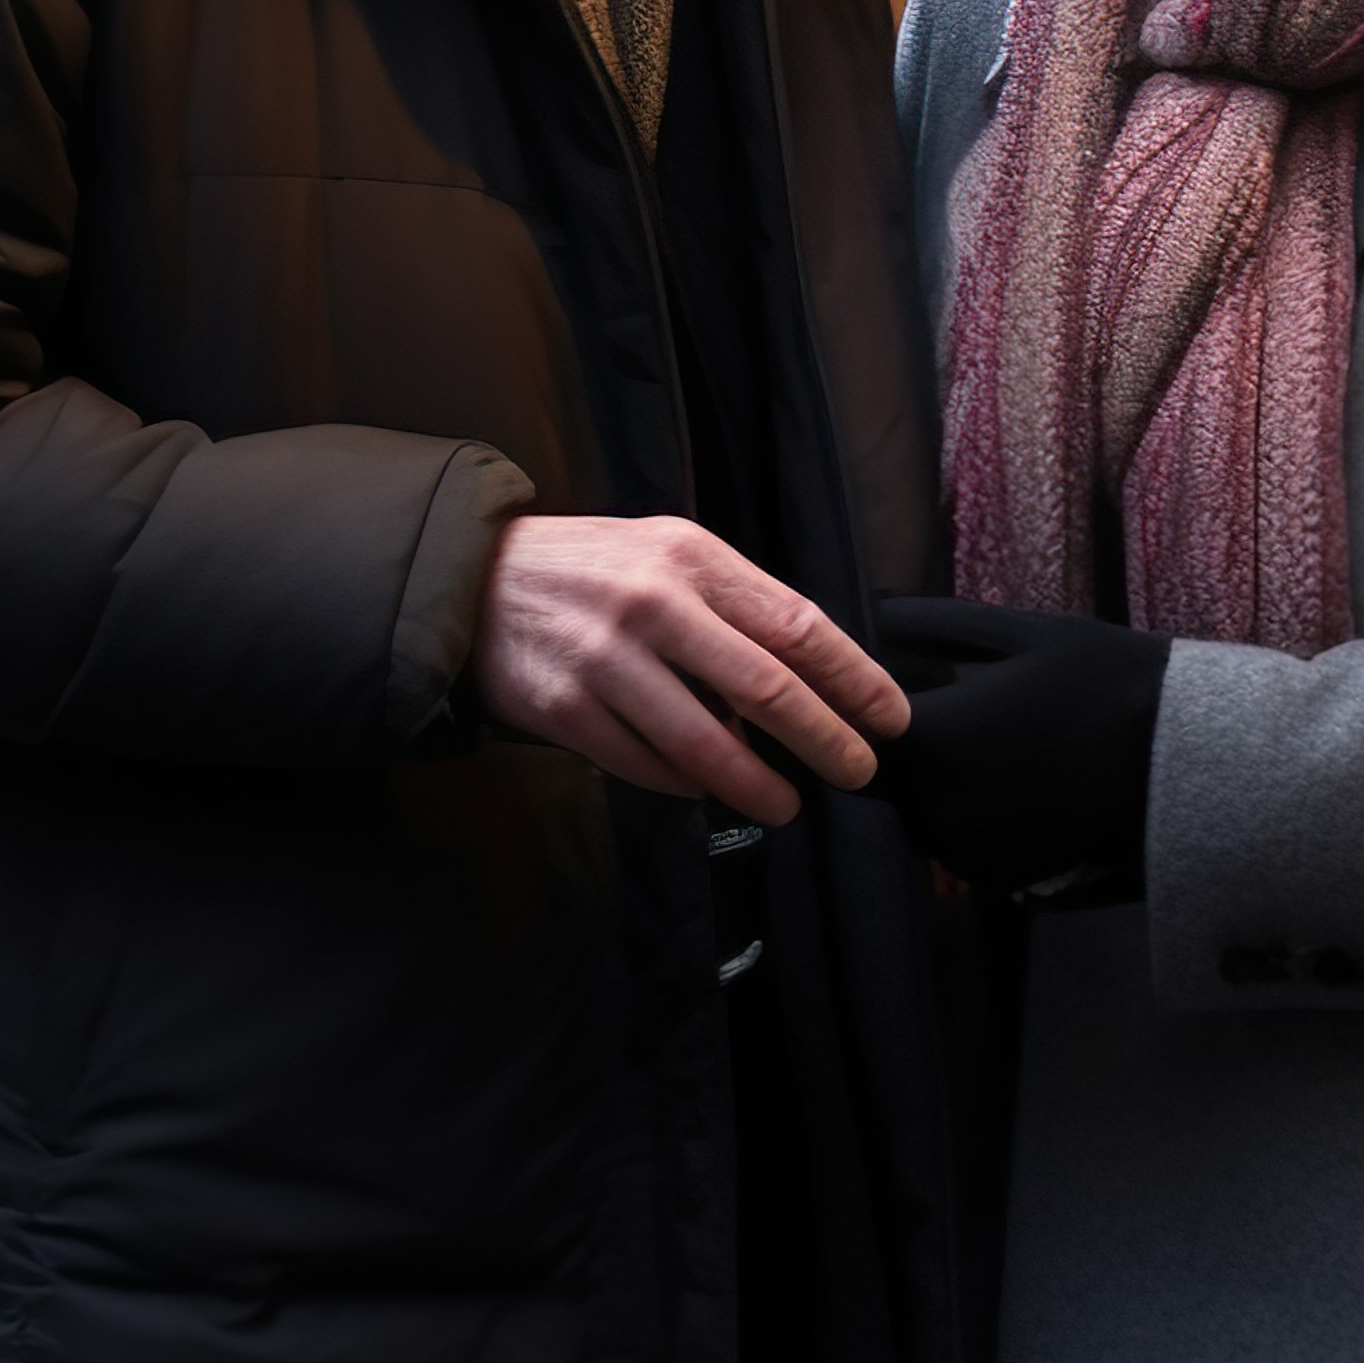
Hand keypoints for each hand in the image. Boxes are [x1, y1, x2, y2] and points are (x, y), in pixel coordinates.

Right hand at [473, 516, 905, 823]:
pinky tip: (708, 790)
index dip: (855, 679)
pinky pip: (645, 764)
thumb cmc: (596, 570)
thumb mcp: (671, 556)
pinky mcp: (563, 707)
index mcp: (694, 559)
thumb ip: (736, 608)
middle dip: (827, 741)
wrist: (472, 577)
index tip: (891, 719)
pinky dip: (687, 784)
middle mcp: (655, 605)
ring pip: (705, 743)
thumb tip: (815, 681)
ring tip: (788, 806)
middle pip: (768, 688)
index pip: (800, 626)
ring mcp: (605, 659)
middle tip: (859, 773)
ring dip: (757, 785)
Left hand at [867, 597, 1172, 895]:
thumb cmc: (1107, 682)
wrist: (1189, 764)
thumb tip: (871, 606)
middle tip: (957, 711)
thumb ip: (932, 622)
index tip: (878, 686)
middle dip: (902, 746)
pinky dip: (975, 815)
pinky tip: (1024, 782)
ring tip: (999, 744)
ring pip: (919, 813)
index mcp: (928, 744)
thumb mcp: (1022, 634)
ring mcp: (966, 852)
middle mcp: (933, 810)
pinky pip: (959, 843)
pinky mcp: (998, 879)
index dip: (849, 708)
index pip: (845, 731)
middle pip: (881, 778)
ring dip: (938, 782)